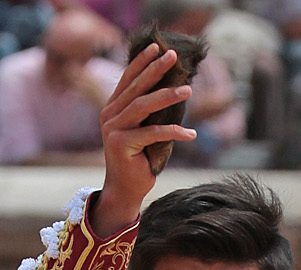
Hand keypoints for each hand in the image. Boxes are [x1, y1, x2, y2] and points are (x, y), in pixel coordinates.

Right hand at [92, 44, 196, 240]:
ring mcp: (114, 129)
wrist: (125, 191)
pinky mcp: (122, 144)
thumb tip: (173, 90)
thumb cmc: (139, 161)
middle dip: (155, 70)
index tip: (157, 47)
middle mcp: (109, 115)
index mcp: (113, 108)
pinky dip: (173, 133)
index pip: (127, 79)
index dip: (142, 62)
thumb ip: (148, 113)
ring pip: (143, 106)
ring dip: (168, 96)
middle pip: (136, 87)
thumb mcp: (143, 132)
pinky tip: (191, 133)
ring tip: (189, 90)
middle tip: (173, 57)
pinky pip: (152, 133)